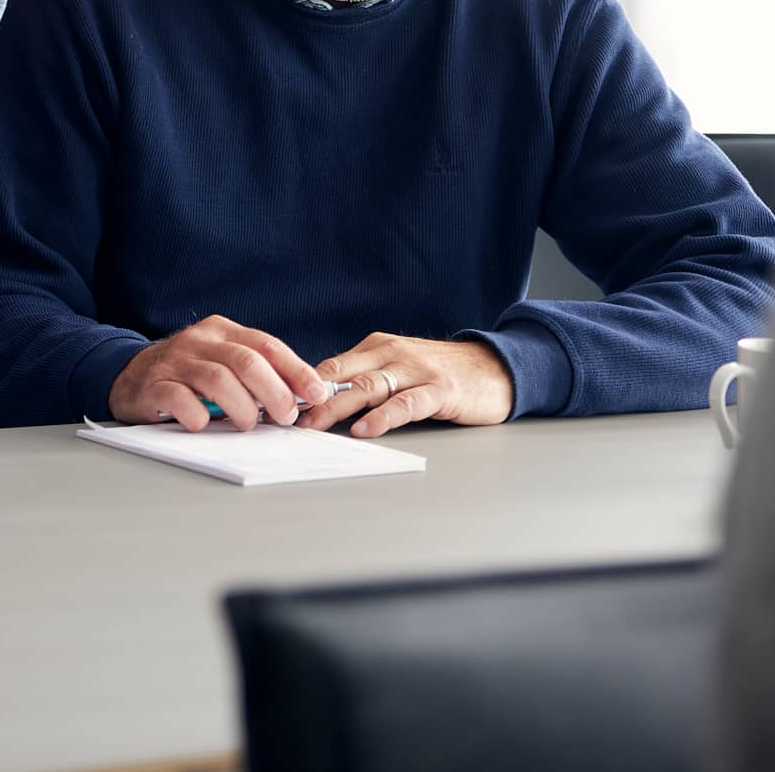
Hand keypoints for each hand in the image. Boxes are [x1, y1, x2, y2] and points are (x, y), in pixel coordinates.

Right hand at [108, 315, 329, 431]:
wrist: (127, 375)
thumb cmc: (187, 375)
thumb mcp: (221, 361)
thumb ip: (256, 373)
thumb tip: (303, 396)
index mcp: (221, 331)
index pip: (266, 345)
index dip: (296, 370)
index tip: (316, 394)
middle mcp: (198, 341)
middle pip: (247, 362)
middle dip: (275, 393)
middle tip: (284, 417)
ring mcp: (174, 362)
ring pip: (218, 380)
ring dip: (242, 408)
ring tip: (247, 424)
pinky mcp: (153, 386)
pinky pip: (182, 401)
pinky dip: (199, 417)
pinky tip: (204, 424)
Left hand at [298, 334, 513, 437]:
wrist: (496, 368)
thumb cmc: (441, 373)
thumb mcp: (398, 367)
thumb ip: (365, 378)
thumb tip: (320, 400)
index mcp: (376, 347)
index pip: (332, 365)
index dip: (303, 385)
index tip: (278, 403)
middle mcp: (393, 353)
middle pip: (343, 375)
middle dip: (312, 397)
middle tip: (287, 417)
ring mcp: (417, 370)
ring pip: (368, 387)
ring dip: (338, 406)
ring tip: (316, 424)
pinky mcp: (440, 390)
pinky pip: (406, 403)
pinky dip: (383, 416)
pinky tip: (366, 428)